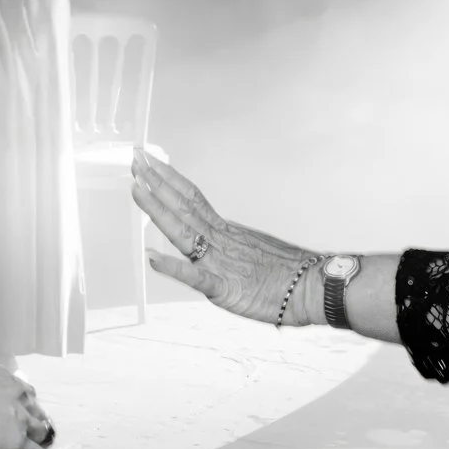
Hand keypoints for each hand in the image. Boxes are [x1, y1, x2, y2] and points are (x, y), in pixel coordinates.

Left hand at [132, 149, 320, 325]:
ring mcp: (220, 262)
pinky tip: (154, 258)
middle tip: (136, 159)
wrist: (312, 288)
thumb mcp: (251, 250)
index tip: (150, 162)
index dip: (169, 180)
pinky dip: (174, 267)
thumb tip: (211, 238)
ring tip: (137, 189)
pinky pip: (196, 277)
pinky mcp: (224, 289)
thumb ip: (227, 244)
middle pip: (183, 206)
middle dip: (156, 183)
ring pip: (184, 232)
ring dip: (158, 210)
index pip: (192, 198)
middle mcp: (219, 240)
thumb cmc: (285, 273)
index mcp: (225, 231)